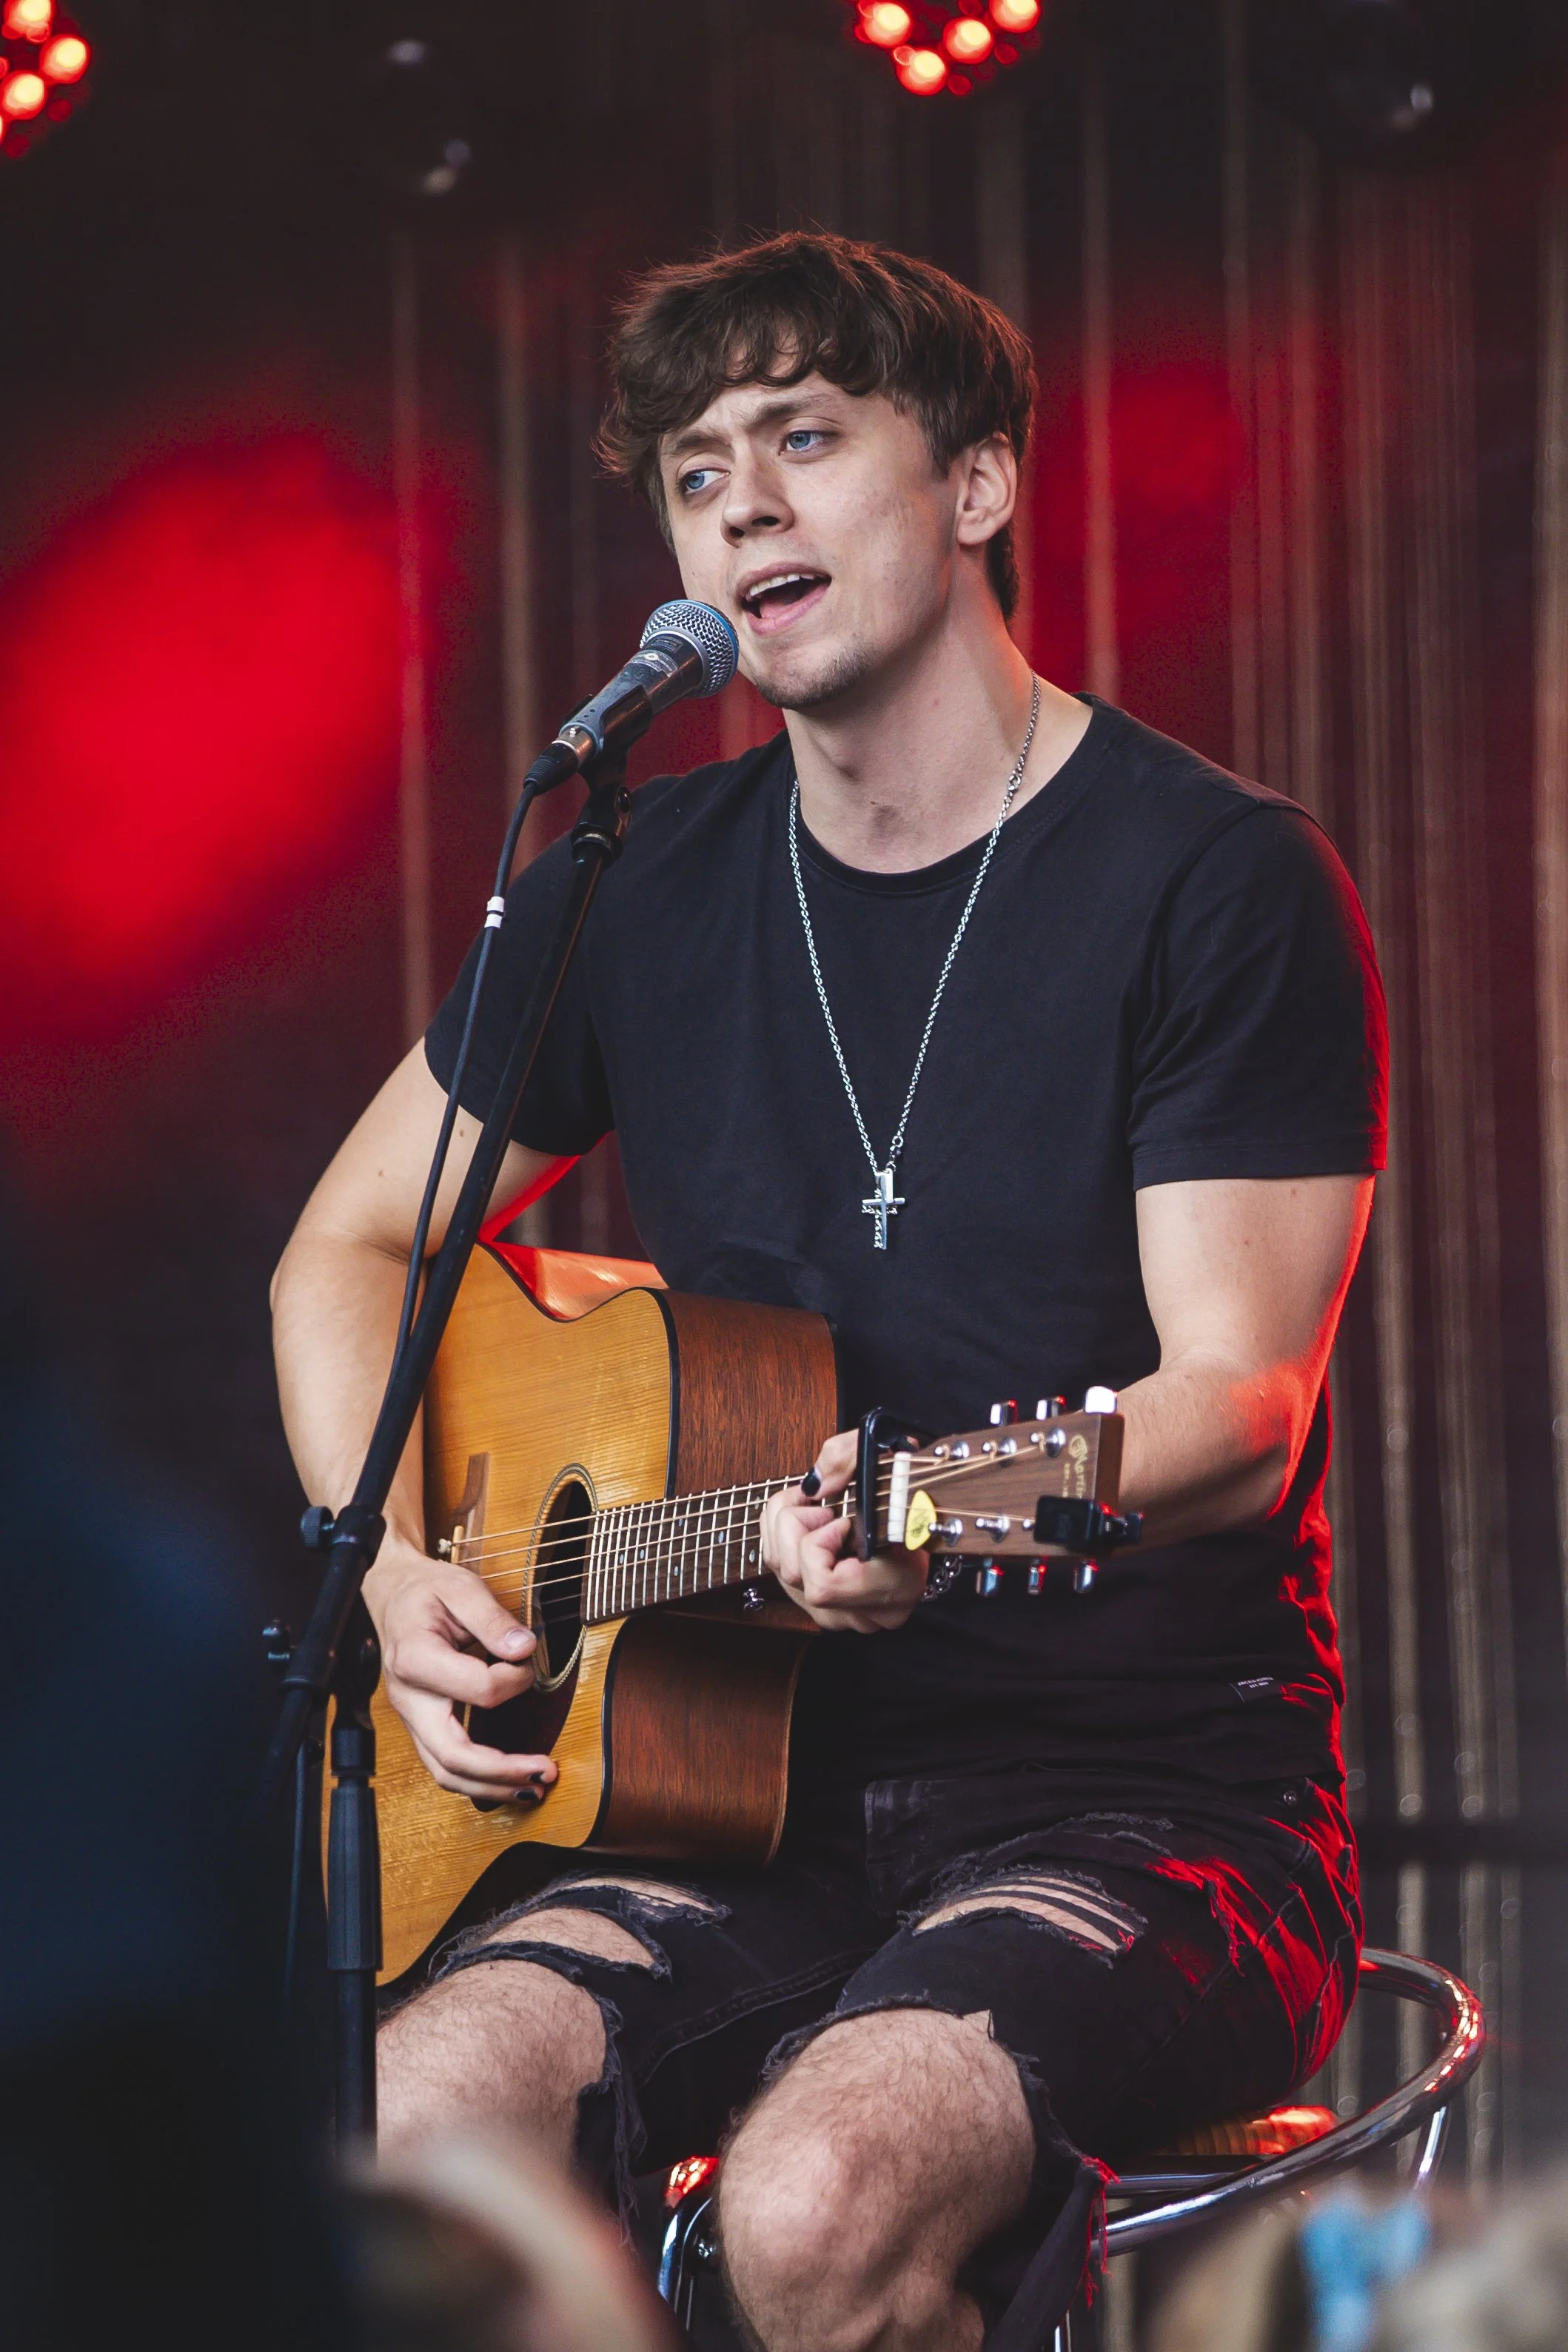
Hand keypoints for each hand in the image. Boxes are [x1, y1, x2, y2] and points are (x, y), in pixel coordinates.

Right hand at [363, 1534, 558, 1800]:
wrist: (392, 1595)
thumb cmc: (426, 1591)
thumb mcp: (461, 1587)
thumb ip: (492, 1618)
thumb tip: (524, 1648)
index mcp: (415, 1658)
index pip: (478, 1688)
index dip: (515, 1678)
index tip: (528, 1659)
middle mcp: (408, 1697)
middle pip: (452, 1755)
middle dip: (502, 1770)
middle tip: (546, 1770)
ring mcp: (411, 1717)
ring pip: (445, 1771)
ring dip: (491, 1787)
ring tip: (534, 1787)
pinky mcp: (420, 1726)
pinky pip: (444, 1764)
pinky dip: (477, 1780)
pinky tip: (508, 1779)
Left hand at [760, 1431, 929, 1632]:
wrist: (923, 1527)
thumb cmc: (910, 1499)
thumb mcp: (888, 1462)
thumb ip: (848, 1457)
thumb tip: (813, 1484)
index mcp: (890, 1588)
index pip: (822, 1585)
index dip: (820, 1545)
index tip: (843, 1520)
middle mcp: (862, 1610)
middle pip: (794, 1574)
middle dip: (799, 1526)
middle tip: (827, 1510)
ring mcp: (838, 1612)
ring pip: (781, 1569)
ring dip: (787, 1527)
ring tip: (819, 1511)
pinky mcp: (817, 1602)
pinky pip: (779, 1567)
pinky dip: (783, 1535)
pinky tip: (807, 1520)